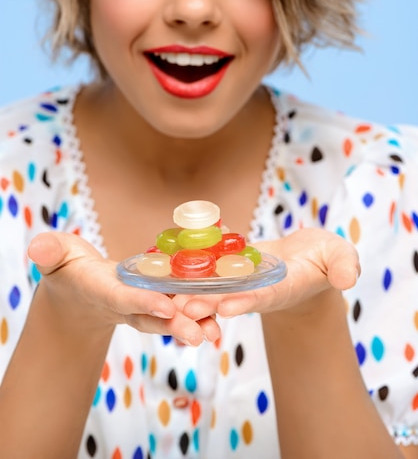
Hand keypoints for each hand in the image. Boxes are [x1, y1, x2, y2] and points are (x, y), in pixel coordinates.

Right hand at [28, 232, 220, 345]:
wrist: (78, 290)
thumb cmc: (66, 266)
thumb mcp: (55, 255)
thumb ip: (50, 252)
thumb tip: (38, 246)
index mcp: (100, 290)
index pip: (122, 298)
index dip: (142, 302)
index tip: (165, 307)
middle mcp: (124, 303)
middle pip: (152, 316)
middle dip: (176, 325)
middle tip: (201, 334)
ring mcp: (140, 305)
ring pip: (168, 316)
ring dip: (192, 324)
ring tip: (216, 332)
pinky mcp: (154, 301)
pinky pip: (177, 306)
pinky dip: (197, 310)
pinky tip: (220, 311)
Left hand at [175, 228, 359, 319]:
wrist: (308, 259)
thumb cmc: (328, 259)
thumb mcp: (341, 259)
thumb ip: (344, 267)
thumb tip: (348, 278)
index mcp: (283, 287)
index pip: (264, 297)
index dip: (246, 301)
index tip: (228, 307)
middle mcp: (257, 287)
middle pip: (229, 296)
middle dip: (207, 303)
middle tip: (183, 309)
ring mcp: (242, 278)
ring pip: (213, 283)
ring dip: (189, 288)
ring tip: (166, 292)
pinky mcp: (232, 264)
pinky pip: (210, 261)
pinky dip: (191, 259)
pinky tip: (169, 253)